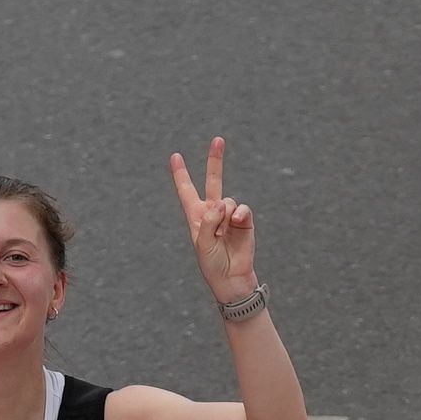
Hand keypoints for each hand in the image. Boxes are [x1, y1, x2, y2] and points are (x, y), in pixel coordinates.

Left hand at [169, 138, 256, 303]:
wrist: (232, 279)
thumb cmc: (212, 264)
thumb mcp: (201, 242)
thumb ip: (209, 219)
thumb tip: (223, 203)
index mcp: (196, 216)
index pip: (187, 191)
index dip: (181, 174)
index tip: (175, 156)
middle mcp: (213, 212)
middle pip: (213, 181)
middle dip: (215, 160)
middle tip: (218, 140)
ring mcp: (230, 216)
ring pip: (227, 201)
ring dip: (225, 216)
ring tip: (224, 234)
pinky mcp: (245, 222)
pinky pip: (242, 209)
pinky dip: (239, 215)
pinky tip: (237, 223)